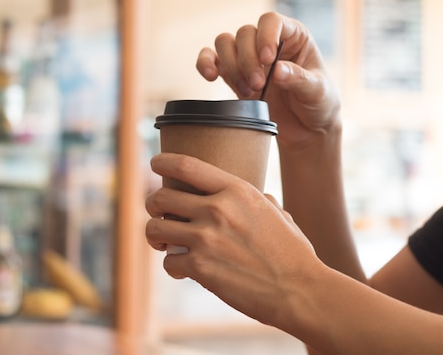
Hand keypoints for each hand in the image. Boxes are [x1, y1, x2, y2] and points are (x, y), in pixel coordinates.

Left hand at [145, 153, 320, 325]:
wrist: (300, 292)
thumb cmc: (293, 254)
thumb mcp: (278, 214)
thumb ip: (259, 201)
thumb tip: (259, 196)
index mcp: (237, 190)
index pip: (186, 165)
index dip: (163, 161)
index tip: (155, 163)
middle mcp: (217, 209)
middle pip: (161, 197)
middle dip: (152, 204)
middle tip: (157, 213)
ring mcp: (206, 238)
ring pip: (155, 228)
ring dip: (155, 236)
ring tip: (163, 242)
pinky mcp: (200, 267)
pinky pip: (168, 261)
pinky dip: (173, 266)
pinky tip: (183, 269)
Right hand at [195, 11, 340, 150]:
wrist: (306, 130)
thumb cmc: (319, 104)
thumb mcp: (319, 92)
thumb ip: (300, 79)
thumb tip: (277, 70)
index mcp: (293, 36)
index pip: (271, 21)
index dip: (265, 36)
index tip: (268, 60)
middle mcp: (267, 42)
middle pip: (244, 33)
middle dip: (248, 60)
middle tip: (259, 85)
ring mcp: (247, 57)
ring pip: (225, 43)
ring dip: (231, 67)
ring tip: (248, 91)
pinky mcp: (232, 75)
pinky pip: (210, 60)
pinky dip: (205, 64)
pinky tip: (211, 77)